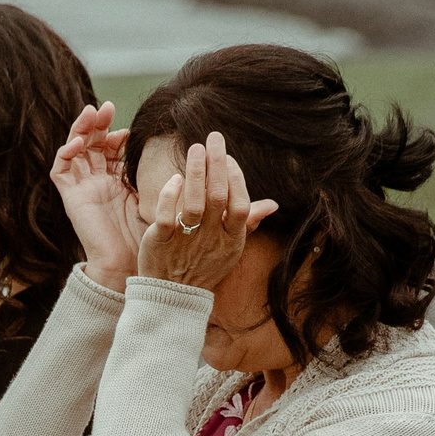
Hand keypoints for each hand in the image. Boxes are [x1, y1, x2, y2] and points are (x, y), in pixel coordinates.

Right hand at [51, 102, 141, 292]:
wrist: (128, 267)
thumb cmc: (147, 239)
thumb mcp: (155, 199)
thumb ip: (158, 177)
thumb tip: (182, 155)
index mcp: (117, 182)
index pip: (112, 149)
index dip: (117, 135)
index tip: (130, 129)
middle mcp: (97, 182)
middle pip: (92, 143)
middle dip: (98, 123)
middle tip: (106, 106)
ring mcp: (82, 189)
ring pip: (74, 149)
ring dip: (80, 129)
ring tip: (91, 113)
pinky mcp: (70, 198)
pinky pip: (60, 170)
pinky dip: (66, 152)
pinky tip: (80, 143)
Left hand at [133, 131, 278, 290]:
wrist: (172, 297)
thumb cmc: (204, 267)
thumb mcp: (230, 248)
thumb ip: (248, 222)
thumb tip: (273, 204)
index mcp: (231, 240)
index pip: (239, 205)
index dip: (236, 179)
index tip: (228, 157)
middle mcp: (211, 240)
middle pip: (217, 198)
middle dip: (216, 165)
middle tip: (214, 138)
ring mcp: (186, 242)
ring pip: (193, 204)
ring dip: (195, 173)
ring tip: (195, 148)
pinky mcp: (161, 243)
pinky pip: (167, 218)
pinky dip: (170, 196)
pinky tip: (175, 178)